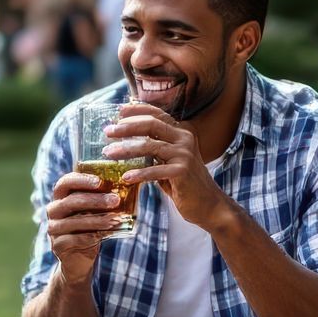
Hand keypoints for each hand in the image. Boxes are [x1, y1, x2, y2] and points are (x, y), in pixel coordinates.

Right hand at [43, 170, 122, 284]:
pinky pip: (77, 239)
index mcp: (60, 197)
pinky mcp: (57, 245)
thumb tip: (122, 190)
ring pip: (76, 221)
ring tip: (116, 219)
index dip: (81, 180)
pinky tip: (109, 233)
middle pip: (72, 201)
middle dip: (95, 200)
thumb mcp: (93, 213)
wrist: (78, 258)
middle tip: (115, 200)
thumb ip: (100, 201)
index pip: (65, 182)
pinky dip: (94, 235)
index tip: (99, 181)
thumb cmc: (88, 229)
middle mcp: (53, 210)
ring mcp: (53, 228)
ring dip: (98, 220)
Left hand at [106, 103, 227, 228]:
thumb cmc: (185, 184)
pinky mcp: (182, 171)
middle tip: (108, 131)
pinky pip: (154, 170)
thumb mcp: (170, 161)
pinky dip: (138, 174)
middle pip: (151, 124)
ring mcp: (184, 154)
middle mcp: (184, 139)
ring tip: (109, 153)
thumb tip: (128, 140)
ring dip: (126, 149)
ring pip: (149, 146)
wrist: (209, 205)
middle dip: (127, 127)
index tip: (119, 111)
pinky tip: (125, 177)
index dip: (137, 110)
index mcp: (181, 133)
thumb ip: (156, 149)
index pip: (157, 114)